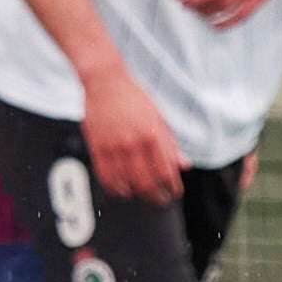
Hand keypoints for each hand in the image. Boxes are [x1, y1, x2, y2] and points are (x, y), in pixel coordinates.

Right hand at [79, 63, 183, 204]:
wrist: (105, 81)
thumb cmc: (135, 98)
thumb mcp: (158, 117)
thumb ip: (170, 143)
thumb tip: (184, 165)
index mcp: (152, 134)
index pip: (166, 172)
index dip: (172, 187)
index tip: (175, 192)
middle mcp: (133, 143)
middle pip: (146, 184)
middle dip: (157, 197)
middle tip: (161, 200)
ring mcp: (113, 147)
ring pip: (127, 184)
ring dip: (137, 195)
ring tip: (144, 195)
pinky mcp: (97, 148)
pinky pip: (106, 177)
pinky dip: (116, 189)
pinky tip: (124, 190)